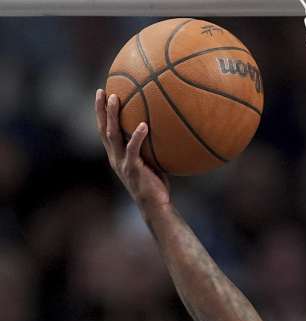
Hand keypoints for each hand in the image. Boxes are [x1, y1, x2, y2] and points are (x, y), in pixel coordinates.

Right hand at [95, 89, 169, 209]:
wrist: (155, 205)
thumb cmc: (156, 183)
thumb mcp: (151, 162)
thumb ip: (151, 147)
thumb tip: (166, 129)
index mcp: (116, 155)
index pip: (104, 130)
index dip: (100, 114)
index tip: (101, 94)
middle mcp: (115, 157)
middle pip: (103, 128)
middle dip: (100, 109)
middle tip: (102, 91)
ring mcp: (121, 162)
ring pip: (112, 135)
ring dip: (112, 115)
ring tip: (115, 98)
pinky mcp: (132, 169)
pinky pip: (133, 149)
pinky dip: (137, 137)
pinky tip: (144, 124)